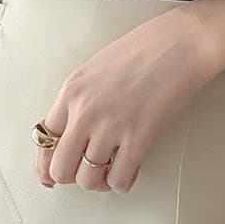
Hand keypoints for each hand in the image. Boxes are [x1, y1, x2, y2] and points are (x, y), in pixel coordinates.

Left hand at [36, 4, 221, 193]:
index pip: (43, 141)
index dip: (47, 163)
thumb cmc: (146, 47)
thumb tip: (73, 130)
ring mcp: (110, 126)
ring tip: (112, 168)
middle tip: (87, 170)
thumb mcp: (97, 67)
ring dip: (99, 181)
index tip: (51, 174)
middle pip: (60, 168)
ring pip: (88, 180)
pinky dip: (123, 181)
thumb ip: (80, 98)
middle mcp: (85, 111)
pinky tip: (131, 167)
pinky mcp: (138, 138)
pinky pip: (119, 180)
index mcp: (72, 91)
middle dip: (73, 175)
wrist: (181, 42)